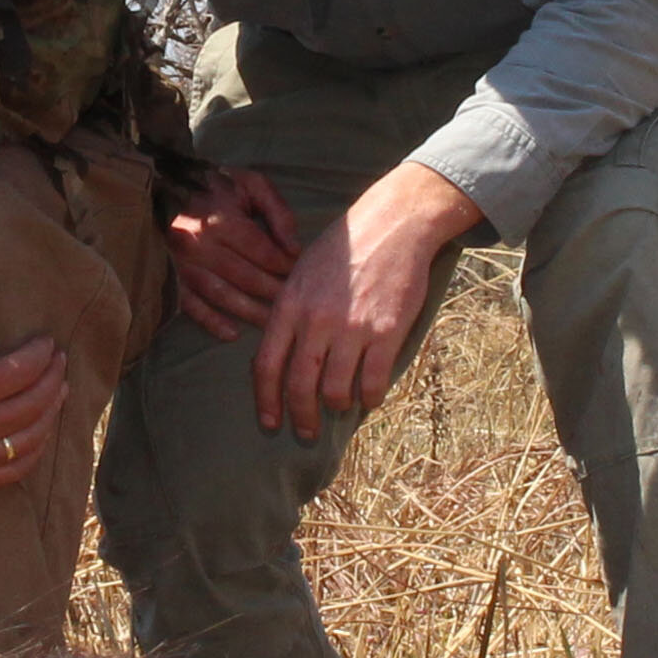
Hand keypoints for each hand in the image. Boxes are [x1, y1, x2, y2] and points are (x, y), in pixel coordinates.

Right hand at [0, 295, 65, 493]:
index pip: (21, 371)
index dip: (41, 354)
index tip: (48, 342)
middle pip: (33, 404)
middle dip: (53, 380)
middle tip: (59, 362)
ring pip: (29, 440)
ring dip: (51, 414)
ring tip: (58, 393)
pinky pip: (11, 472)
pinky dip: (33, 453)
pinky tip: (38, 435)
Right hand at [169, 167, 299, 338]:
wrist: (163, 184)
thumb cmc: (214, 186)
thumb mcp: (251, 184)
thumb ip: (278, 211)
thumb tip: (294, 248)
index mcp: (224, 221)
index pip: (265, 254)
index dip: (287, 267)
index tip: (302, 277)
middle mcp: (202, 244)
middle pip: (248, 278)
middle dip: (275, 293)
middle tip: (296, 305)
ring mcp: (184, 263)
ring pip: (223, 295)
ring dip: (251, 312)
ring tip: (273, 325)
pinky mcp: (171, 276)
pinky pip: (192, 305)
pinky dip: (212, 322)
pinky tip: (233, 333)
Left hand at [250, 163, 479, 442]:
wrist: (391, 225)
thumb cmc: (344, 250)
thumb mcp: (300, 274)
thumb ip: (289, 314)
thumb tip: (280, 354)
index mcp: (289, 306)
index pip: (266, 365)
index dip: (266, 400)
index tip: (270, 422)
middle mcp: (315, 321)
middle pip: (299, 385)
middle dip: (301, 417)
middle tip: (306, 432)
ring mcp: (351, 328)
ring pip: (336, 389)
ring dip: (338, 405)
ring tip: (341, 406)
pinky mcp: (385, 331)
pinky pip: (373, 381)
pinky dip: (370, 397)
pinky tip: (370, 398)